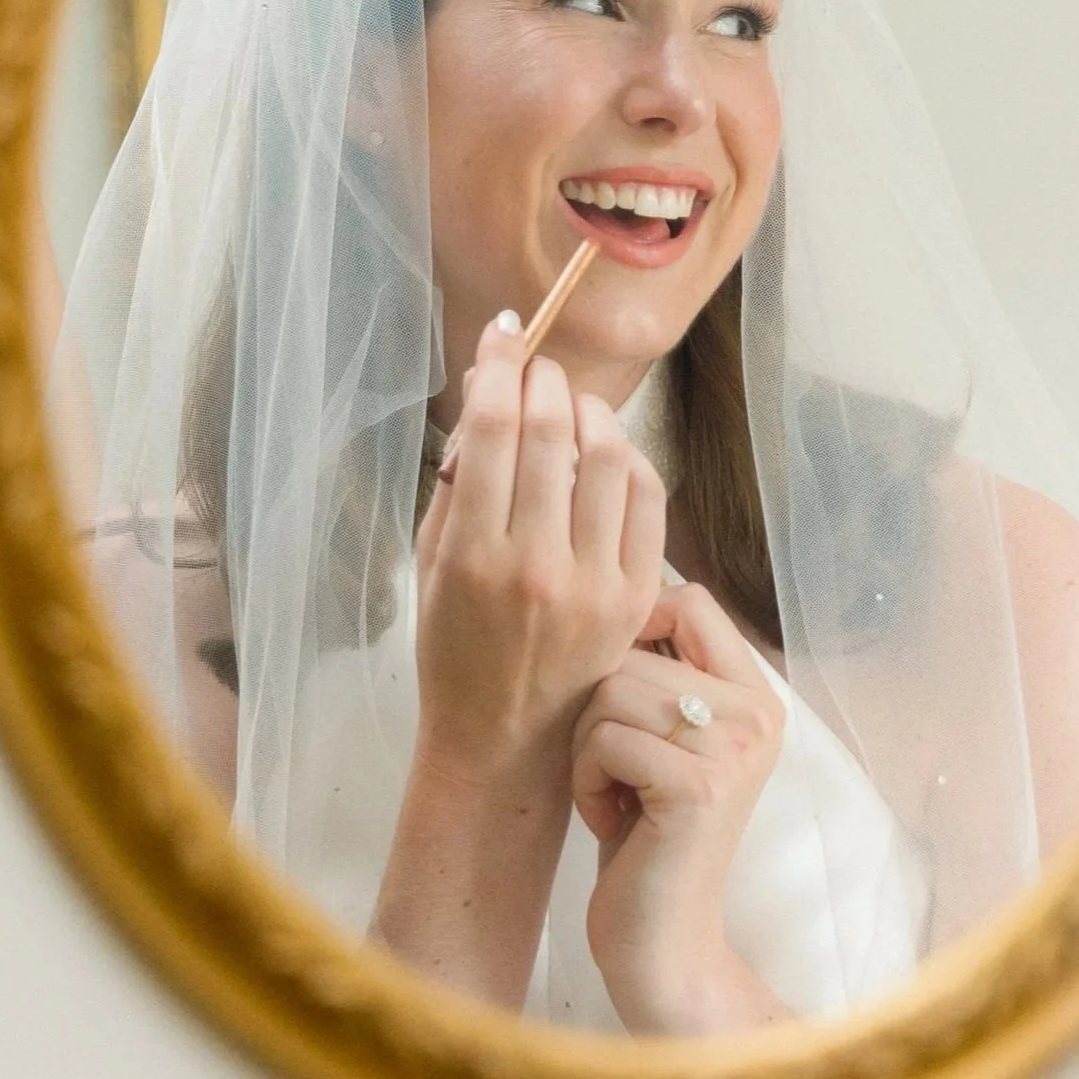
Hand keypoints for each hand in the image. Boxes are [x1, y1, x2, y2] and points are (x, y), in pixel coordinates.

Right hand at [372, 314, 665, 1007]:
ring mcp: (595, 582)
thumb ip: (456, 488)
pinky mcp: (637, 596)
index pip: (490, 431)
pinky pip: (646, 499)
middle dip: (542, 381)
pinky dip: (630, 458)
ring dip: (590, 412)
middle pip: (549, 433)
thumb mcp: (431, 568)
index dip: (497, 368)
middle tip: (536, 366)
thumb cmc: (456, 652)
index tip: (503, 336)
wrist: (506, 742)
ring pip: (608, 456)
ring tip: (573, 406)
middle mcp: (537, 564)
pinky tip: (609, 450)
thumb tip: (484, 406)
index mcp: (474, 556)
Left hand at [570, 582, 789, 1034]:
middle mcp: (757, 714)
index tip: (617, 698)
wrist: (662, 944)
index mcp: (755, 694)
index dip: (632, 631)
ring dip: (588, 750)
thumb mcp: (661, 740)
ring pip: (611, 691)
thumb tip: (607, 585)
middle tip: (619, 773)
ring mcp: (734, 749)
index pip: (689, 598)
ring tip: (617, 797)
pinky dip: (588, 783)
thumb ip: (656, 670)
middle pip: (631, 646)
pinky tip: (614, 822)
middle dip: (596, 711)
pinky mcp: (700, 786)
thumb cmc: (644, 838)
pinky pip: (604, 739)